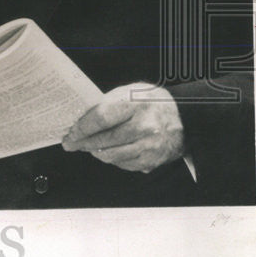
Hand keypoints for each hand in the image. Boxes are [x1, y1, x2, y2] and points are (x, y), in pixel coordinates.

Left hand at [62, 83, 184, 172]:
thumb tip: (79, 119)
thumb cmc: (151, 102)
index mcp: (136, 104)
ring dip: (94, 152)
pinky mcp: (153, 160)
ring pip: (111, 155)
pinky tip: (106, 152)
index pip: (101, 118)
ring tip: (86, 147)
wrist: (185, 117)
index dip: (82, 128)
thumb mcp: (129, 92)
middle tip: (71, 143)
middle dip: (82, 143)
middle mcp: (145, 126)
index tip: (70, 132)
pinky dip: (111, 159)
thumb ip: (106, 104)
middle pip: (104, 140)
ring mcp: (150, 146)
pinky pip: (123, 164)